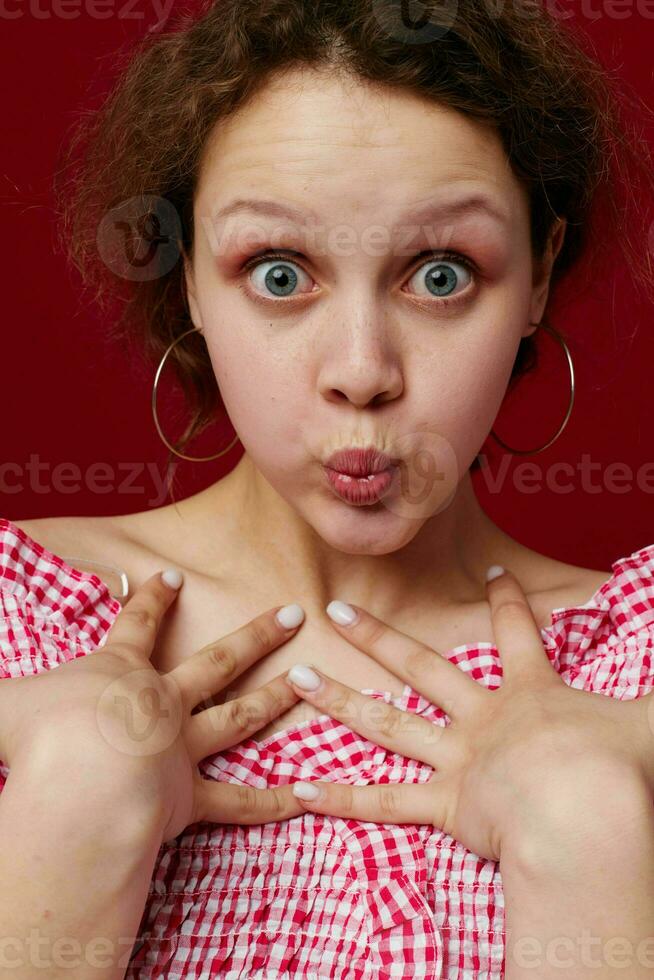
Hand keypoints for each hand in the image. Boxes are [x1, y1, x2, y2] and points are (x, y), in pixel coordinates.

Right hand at [0, 571, 310, 843]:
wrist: (83, 782)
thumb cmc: (39, 735)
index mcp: (119, 672)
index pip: (136, 625)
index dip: (151, 599)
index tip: (171, 577)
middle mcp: (162, 702)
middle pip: (216, 660)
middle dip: (254, 635)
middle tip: (291, 613)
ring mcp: (183, 749)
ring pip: (238, 718)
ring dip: (276, 699)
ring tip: (308, 682)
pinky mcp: (191, 800)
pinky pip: (237, 803)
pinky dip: (272, 803)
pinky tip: (306, 798)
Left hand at [285, 568, 653, 862]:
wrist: (586, 812)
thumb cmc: (621, 764)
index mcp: (530, 691)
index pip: (516, 632)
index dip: (506, 600)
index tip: (488, 571)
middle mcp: (482, 717)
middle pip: (421, 666)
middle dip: (378, 637)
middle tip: (337, 610)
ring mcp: (456, 758)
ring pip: (384, 723)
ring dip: (336, 699)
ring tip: (291, 678)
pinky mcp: (443, 805)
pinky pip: (383, 801)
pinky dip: (341, 795)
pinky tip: (297, 786)